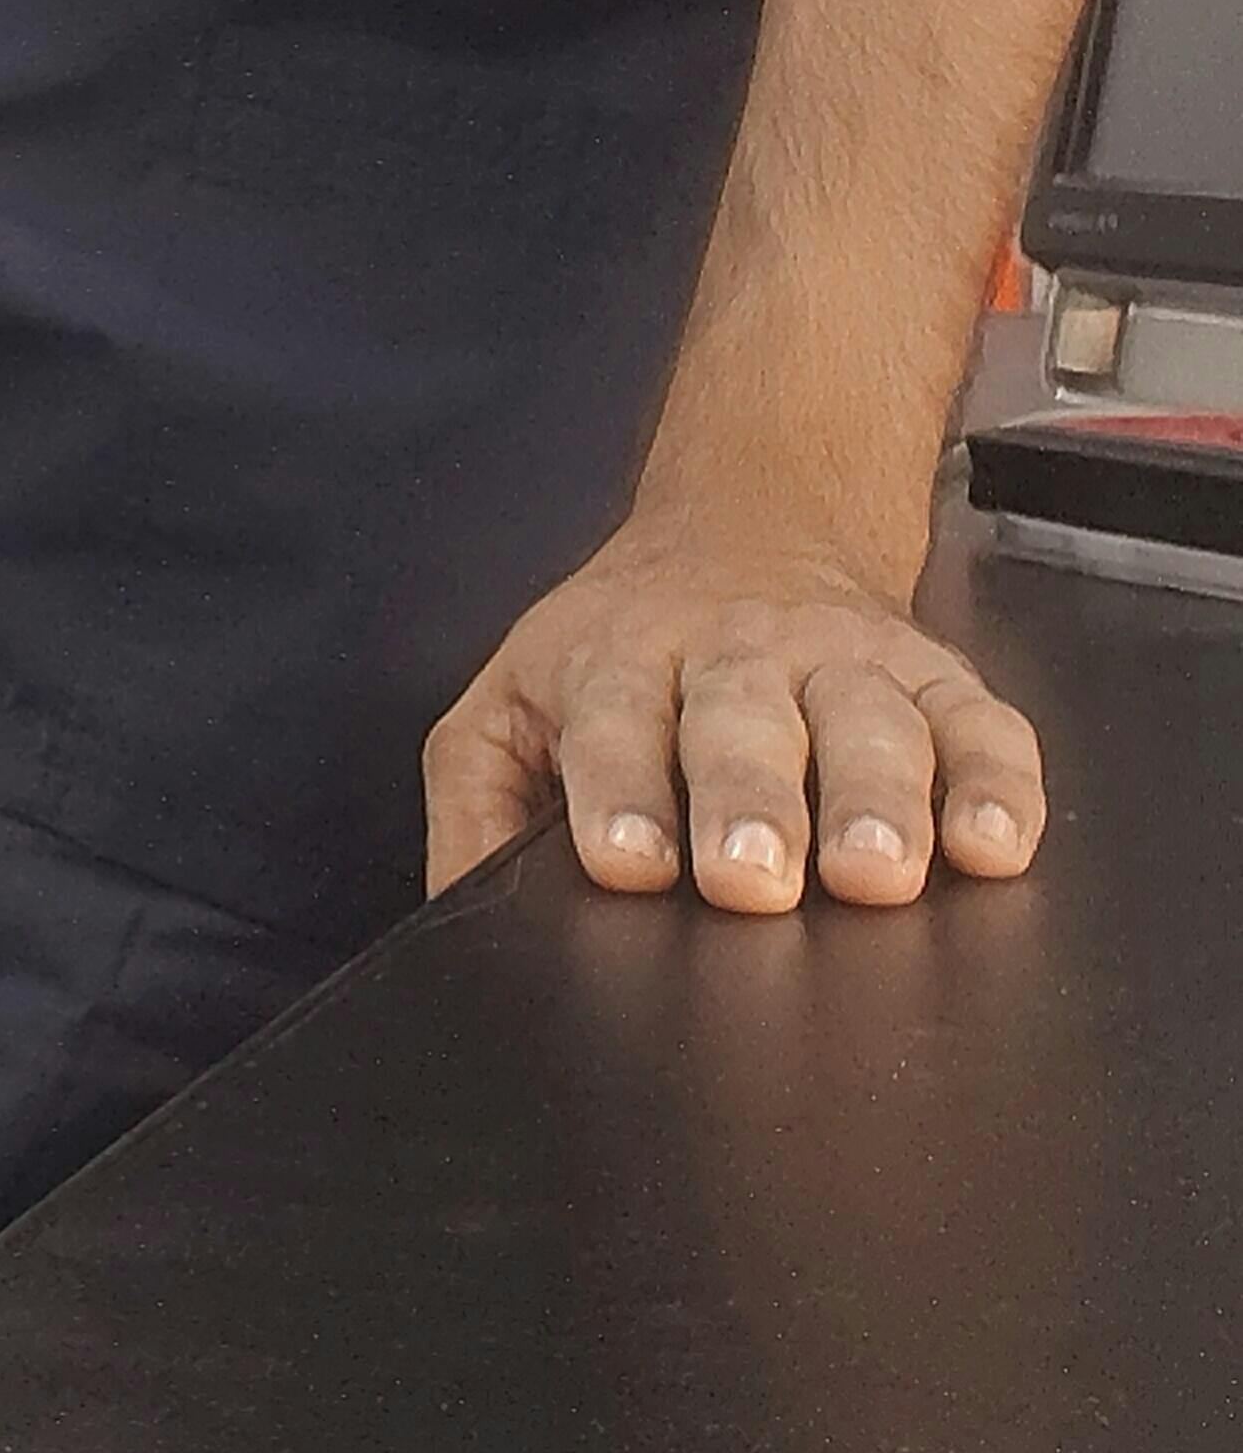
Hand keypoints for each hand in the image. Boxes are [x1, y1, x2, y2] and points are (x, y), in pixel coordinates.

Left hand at [419, 508, 1046, 908]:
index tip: (629, 861)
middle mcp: (736, 654)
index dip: (621, 790)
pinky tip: (992, 845)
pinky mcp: (934, 675)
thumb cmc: (616, 657)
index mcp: (619, 662)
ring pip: (870, 721)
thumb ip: (475, 813)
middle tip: (753, 873)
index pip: (614, 723)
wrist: (746, 529)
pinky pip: (979, 724)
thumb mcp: (509, 709)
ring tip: (877, 873)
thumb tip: (456, 923)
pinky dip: (997, 783)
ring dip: (879, 797)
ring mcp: (844, 661)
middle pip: (745, 723)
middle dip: (751, 800)